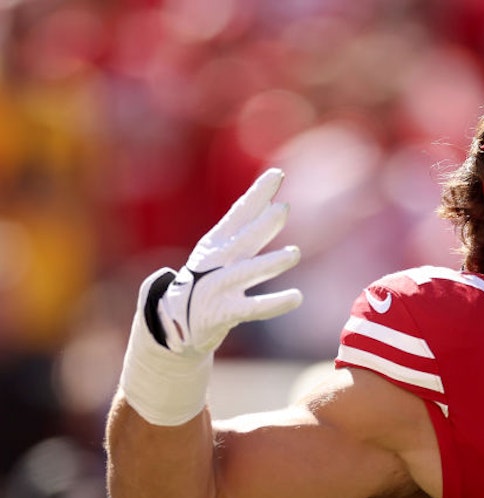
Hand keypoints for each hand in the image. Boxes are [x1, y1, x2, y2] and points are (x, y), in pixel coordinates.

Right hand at [153, 168, 302, 356]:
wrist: (174, 323)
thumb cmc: (205, 283)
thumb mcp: (220, 253)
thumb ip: (246, 231)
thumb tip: (273, 203)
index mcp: (215, 244)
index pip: (239, 213)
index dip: (258, 194)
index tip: (278, 174)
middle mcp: (216, 262)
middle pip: (243, 239)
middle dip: (262, 224)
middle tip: (283, 209)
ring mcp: (217, 287)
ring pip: (246, 272)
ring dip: (270, 262)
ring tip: (294, 254)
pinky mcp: (223, 313)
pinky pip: (253, 308)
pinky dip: (275, 303)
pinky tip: (297, 297)